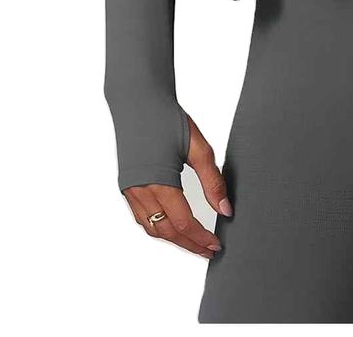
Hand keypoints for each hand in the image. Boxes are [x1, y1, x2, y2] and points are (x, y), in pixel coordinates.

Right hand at [123, 115, 232, 258]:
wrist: (138, 101)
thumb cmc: (167, 120)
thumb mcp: (198, 147)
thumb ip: (212, 181)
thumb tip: (225, 210)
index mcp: (159, 182)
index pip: (183, 223)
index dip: (201, 238)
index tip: (216, 246)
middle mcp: (140, 191)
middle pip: (166, 232)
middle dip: (189, 245)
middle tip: (208, 251)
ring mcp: (130, 190)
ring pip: (151, 228)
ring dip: (173, 240)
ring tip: (193, 243)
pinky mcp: (127, 186)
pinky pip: (142, 217)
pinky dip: (158, 227)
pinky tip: (172, 226)